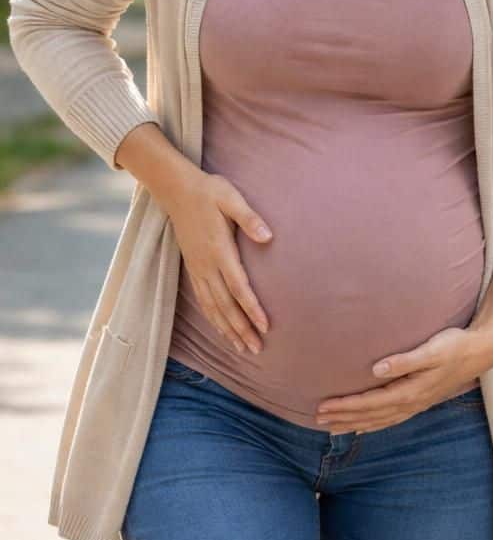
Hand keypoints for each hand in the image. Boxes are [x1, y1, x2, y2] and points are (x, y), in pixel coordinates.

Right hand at [165, 171, 270, 354]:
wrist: (177, 190)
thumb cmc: (209, 192)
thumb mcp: (232, 198)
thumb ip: (250, 218)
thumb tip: (268, 237)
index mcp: (219, 250)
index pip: (238, 287)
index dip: (252, 309)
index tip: (265, 327)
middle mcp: (207, 265)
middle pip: (226, 305)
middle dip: (241, 329)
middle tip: (257, 349)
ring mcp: (197, 269)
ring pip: (212, 307)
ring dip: (227, 329)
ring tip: (242, 348)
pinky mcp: (193, 268)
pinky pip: (203, 300)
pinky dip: (213, 318)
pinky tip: (222, 330)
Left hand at [315, 325, 492, 432]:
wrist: (481, 352)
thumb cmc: (455, 345)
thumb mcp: (432, 349)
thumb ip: (404, 360)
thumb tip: (376, 369)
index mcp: (411, 391)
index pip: (370, 402)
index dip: (345, 406)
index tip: (323, 406)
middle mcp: (411, 402)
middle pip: (371, 415)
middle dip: (343, 417)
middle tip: (317, 418)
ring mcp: (416, 404)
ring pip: (379, 420)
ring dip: (354, 424)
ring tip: (332, 428)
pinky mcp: (420, 401)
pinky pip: (391, 419)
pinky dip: (374, 424)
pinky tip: (362, 426)